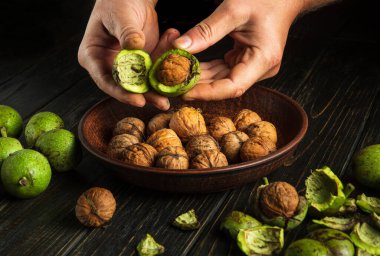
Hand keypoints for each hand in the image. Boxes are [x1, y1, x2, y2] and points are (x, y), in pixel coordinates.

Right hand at [78, 0, 174, 109]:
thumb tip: (134, 46)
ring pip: (142, 84)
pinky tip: (177, 74)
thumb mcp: (121, 14)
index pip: (105, 79)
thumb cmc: (119, 2)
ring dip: (157, 91)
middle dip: (144, 96)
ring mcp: (127, 67)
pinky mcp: (143, 64)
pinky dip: (165, 74)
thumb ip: (127, 31)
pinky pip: (153, 74)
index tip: (137, 99)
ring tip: (171, 98)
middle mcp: (108, 65)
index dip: (121, 92)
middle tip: (161, 103)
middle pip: (125, 87)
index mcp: (93, 56)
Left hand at [173, 0, 303, 100]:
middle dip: (198, 86)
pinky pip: (223, 70)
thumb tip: (179, 47)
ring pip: (222, 79)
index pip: (233, 87)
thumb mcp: (233, 10)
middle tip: (173, 84)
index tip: (184, 91)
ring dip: (200, 78)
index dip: (207, 92)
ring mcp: (254, 66)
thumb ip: (206, 31)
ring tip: (177, 76)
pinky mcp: (246, 61)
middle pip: (225, 86)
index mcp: (264, 59)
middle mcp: (261, 68)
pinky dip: (207, 69)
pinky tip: (189, 68)